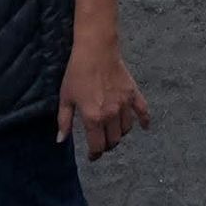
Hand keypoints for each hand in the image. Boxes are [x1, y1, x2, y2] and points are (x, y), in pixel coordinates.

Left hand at [56, 41, 149, 159]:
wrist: (95, 49)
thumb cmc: (77, 73)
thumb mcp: (66, 97)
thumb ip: (64, 121)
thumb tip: (61, 140)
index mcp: (93, 117)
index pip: (97, 146)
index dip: (94, 155)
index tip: (92, 156)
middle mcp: (111, 114)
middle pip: (113, 140)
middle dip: (107, 146)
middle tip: (101, 143)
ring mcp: (124, 104)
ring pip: (126, 129)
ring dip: (120, 134)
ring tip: (113, 132)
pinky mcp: (133, 93)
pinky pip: (143, 111)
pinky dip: (145, 121)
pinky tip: (145, 127)